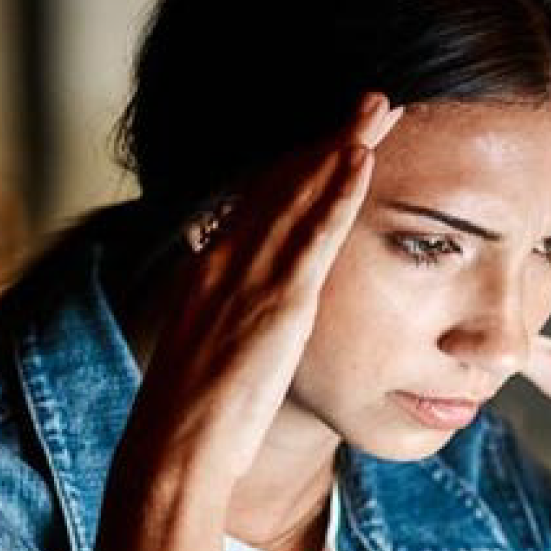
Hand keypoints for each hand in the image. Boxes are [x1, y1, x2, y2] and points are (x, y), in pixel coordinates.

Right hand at [119, 93, 404, 496]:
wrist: (171, 448)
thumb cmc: (191, 419)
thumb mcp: (208, 354)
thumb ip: (227, 323)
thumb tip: (245, 321)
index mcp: (209, 271)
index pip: (259, 200)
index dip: (301, 163)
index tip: (334, 135)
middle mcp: (225, 261)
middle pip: (284, 182)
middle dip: (329, 137)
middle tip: (371, 101)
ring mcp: (248, 279)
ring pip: (301, 195)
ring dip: (343, 145)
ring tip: (379, 108)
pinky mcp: (276, 304)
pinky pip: (312, 237)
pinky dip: (337, 193)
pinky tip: (361, 159)